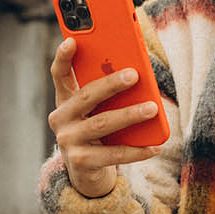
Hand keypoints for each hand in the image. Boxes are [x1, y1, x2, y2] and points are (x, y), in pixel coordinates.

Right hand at [47, 37, 162, 197]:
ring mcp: (68, 141)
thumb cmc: (99, 131)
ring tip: (151, 108)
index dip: (63, 57)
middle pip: (86, 96)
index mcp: (65, 99)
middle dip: (111, 84)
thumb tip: (138, 77)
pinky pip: (113, 154)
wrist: (87, 173)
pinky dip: (136, 150)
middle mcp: (61, 118)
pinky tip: (155, 146)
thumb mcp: (99, 110)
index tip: (71, 41)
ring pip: (101, 124)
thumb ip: (108, 94)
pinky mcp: (81, 162)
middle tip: (134, 75)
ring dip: (129, 115)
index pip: (60, 74)